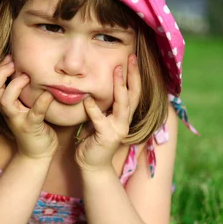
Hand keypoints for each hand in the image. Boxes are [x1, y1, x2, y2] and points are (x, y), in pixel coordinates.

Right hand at [0, 56, 58, 159]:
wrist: (38, 152)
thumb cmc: (34, 124)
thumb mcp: (26, 104)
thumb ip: (24, 90)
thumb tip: (30, 67)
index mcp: (6, 104)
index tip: (10, 57)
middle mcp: (8, 111)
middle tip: (13, 62)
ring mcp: (18, 120)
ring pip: (5, 102)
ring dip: (14, 86)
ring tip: (27, 77)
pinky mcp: (31, 127)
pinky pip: (34, 114)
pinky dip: (41, 102)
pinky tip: (49, 94)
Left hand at [75, 57, 140, 171]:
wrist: (91, 165)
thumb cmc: (92, 141)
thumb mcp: (97, 119)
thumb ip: (99, 106)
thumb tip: (92, 89)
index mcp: (123, 116)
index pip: (132, 92)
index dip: (133, 76)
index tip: (131, 58)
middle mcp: (124, 121)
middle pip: (133, 95)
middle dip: (133, 75)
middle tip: (131, 58)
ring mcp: (118, 129)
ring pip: (123, 105)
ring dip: (120, 87)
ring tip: (117, 70)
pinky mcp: (107, 137)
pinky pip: (99, 121)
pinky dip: (94, 110)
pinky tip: (88, 99)